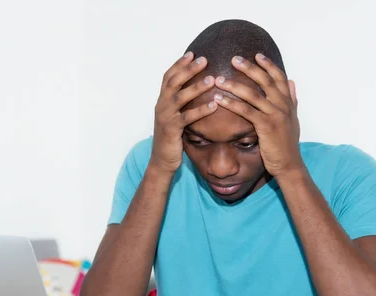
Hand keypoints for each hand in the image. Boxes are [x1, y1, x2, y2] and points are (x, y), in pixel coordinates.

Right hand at [150, 52, 216, 173]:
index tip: (192, 53)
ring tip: (212, 79)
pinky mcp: (172, 130)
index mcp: (161, 101)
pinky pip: (187, 117)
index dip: (179, 64)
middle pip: (173, 82)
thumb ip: (180, 104)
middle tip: (204, 59)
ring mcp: (165, 117)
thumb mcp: (174, 117)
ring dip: (196, 86)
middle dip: (188, 69)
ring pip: (180, 97)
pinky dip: (201, 110)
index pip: (168, 77)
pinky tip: (214, 104)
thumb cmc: (172, 139)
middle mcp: (161, 106)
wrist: (162, 161)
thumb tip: (195, 91)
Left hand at [213, 53, 303, 178]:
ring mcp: (275, 115)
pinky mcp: (265, 126)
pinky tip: (219, 99)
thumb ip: (292, 99)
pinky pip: (246, 111)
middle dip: (249, 68)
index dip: (268, 65)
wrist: (289, 165)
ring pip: (253, 94)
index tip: (256, 55)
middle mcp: (283, 105)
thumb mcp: (293, 119)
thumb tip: (292, 82)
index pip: (279, 77)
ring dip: (234, 85)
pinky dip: (231, 103)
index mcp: (288, 102)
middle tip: (233, 59)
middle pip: (265, 80)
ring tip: (218, 79)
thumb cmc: (287, 144)